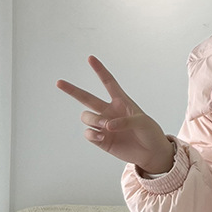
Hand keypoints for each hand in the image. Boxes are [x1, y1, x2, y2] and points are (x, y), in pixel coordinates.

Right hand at [56, 56, 174, 173]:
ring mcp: (104, 126)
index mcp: (121, 102)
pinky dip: (92, 133)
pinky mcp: (101, 139)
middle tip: (59, 82)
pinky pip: (88, 133)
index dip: (100, 70)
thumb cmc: (150, 133)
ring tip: (106, 127)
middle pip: (86, 98)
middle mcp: (109, 112)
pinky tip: (101, 136)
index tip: (90, 58)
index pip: (108, 83)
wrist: (152, 153)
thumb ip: (125, 121)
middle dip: (72, 90)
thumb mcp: (143, 122)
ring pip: (86, 116)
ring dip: (93, 120)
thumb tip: (107, 125)